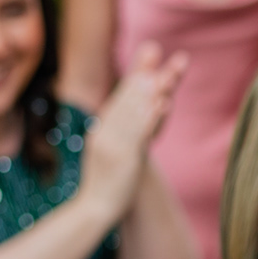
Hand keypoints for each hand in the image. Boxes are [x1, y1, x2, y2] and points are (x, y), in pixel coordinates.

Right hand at [76, 41, 185, 223]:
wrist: (93, 211)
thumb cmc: (104, 187)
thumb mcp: (107, 157)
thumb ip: (115, 140)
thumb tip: (116, 130)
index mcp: (101, 132)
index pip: (118, 99)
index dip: (132, 77)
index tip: (146, 56)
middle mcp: (105, 133)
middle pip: (126, 98)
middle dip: (142, 72)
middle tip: (154, 47)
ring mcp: (114, 144)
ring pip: (134, 111)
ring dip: (149, 88)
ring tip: (163, 69)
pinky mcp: (125, 158)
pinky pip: (140, 134)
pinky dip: (152, 117)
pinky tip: (164, 104)